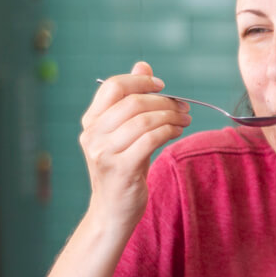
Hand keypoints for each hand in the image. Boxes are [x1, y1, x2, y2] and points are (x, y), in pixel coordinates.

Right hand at [79, 61, 189, 229]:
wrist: (112, 211)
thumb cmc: (122, 169)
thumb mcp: (123, 133)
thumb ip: (131, 100)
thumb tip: (143, 65)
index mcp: (91, 122)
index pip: (114, 86)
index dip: (141, 80)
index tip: (162, 86)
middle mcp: (93, 134)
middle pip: (133, 102)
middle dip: (164, 101)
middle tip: (183, 106)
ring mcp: (104, 152)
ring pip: (145, 120)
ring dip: (171, 115)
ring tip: (185, 119)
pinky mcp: (121, 168)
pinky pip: (151, 139)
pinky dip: (170, 130)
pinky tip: (178, 131)